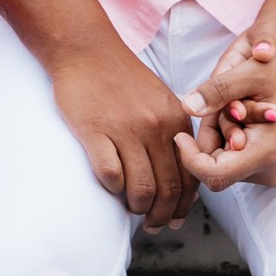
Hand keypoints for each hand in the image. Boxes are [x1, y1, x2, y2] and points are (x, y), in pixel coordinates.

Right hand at [51, 41, 196, 225]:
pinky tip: (111, 188)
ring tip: (130, 210)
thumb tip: (178, 178)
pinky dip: (113, 190)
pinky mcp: (95, 131)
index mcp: (176, 121)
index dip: (183, 205)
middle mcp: (156, 127)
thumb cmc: (122, 78)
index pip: (190, 176)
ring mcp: (125, 129)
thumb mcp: (160, 100)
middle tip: (153, 226)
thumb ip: (173, 134)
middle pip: (167, 189)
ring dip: (137, 207)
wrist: (86, 50)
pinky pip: (110, 175)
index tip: (175, 219)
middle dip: (162, 216)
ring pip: (141, 189)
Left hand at [175, 24, 275, 178]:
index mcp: (265, 152)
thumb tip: (186, 107)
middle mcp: (269, 169)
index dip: (189, 158)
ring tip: (233, 107)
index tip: (180, 135)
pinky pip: (238, 159)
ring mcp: (272, 169)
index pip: (213, 176)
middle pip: (216, 169)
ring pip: (226, 163)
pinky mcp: (272, 164)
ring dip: (219, 137)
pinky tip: (240, 114)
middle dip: (206, 141)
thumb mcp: (251, 73)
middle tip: (213, 108)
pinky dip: (230, 139)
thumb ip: (216, 91)